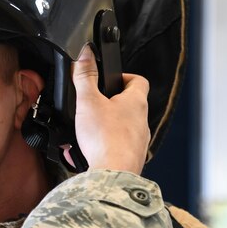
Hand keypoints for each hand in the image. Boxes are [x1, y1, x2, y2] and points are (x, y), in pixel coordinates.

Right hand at [70, 45, 149, 173]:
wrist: (113, 173)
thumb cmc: (105, 138)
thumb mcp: (88, 101)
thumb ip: (85, 76)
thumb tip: (85, 54)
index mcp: (135, 102)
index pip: (138, 80)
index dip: (124, 77)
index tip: (109, 80)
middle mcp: (142, 120)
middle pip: (129, 104)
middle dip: (109, 103)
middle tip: (92, 105)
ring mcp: (138, 140)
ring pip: (123, 127)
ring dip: (106, 126)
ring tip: (87, 131)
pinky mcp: (131, 157)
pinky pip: (117, 146)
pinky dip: (103, 145)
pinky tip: (87, 150)